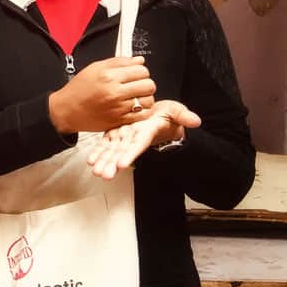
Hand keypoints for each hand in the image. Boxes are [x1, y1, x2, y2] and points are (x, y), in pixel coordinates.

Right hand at [48, 56, 156, 134]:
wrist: (67, 110)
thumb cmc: (78, 90)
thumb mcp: (94, 68)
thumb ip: (118, 62)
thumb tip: (139, 60)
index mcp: (108, 76)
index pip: (141, 70)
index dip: (140, 71)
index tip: (135, 74)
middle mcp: (114, 91)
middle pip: (148, 84)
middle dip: (145, 83)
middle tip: (137, 85)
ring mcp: (118, 107)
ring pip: (148, 100)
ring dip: (145, 97)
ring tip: (135, 97)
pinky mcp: (119, 120)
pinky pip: (143, 115)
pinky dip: (143, 111)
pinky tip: (134, 107)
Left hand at [86, 100, 201, 178]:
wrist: (156, 113)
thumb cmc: (166, 114)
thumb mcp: (176, 111)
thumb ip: (183, 116)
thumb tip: (196, 121)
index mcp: (146, 132)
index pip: (139, 144)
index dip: (131, 154)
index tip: (122, 163)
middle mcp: (134, 137)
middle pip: (123, 152)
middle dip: (113, 164)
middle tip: (103, 174)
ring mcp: (124, 136)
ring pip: (112, 150)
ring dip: (104, 161)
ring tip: (95, 171)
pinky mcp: (116, 132)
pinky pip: (106, 143)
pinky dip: (99, 151)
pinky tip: (91, 160)